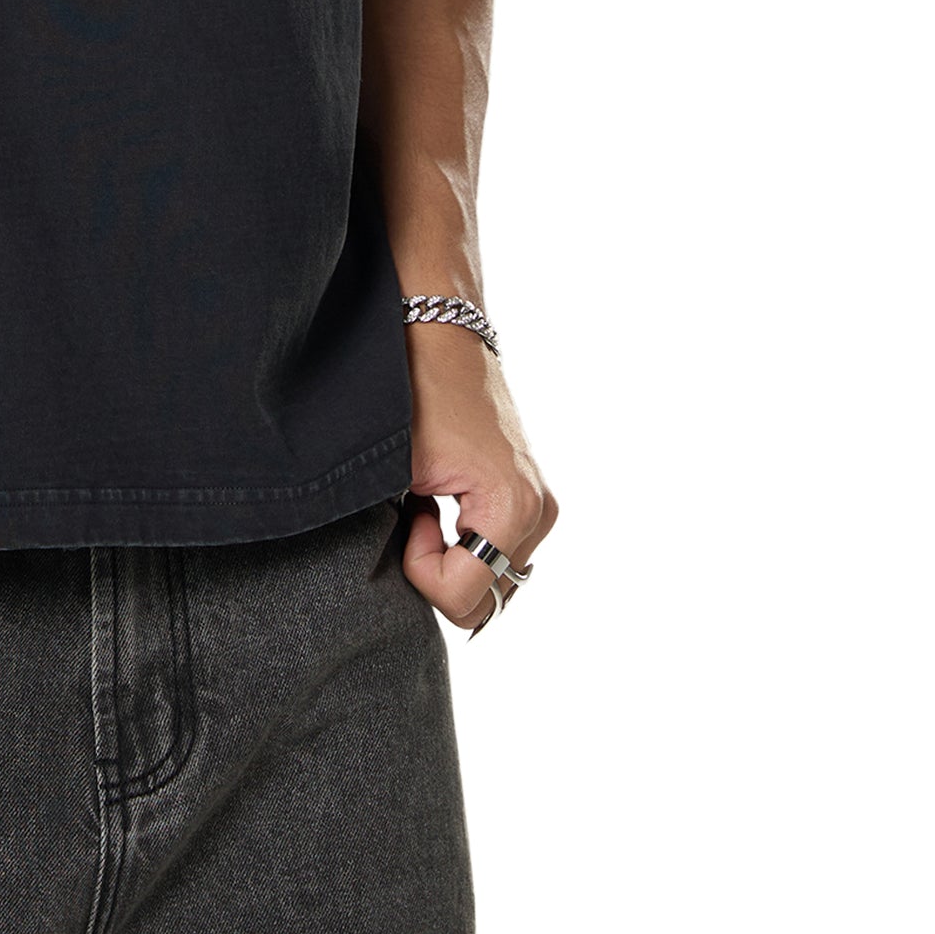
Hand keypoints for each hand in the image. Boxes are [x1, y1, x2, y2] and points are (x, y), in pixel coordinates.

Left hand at [398, 322, 557, 632]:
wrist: (440, 332)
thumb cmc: (412, 390)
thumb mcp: (397, 470)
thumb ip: (402, 538)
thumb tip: (394, 586)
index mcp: (513, 507)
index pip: (462, 597)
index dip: (418, 570)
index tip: (410, 514)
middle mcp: (538, 513)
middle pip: (483, 601)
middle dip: (437, 572)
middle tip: (415, 513)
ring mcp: (540, 507)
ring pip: (491, 582)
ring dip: (451, 559)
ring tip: (428, 504)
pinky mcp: (530, 498)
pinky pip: (496, 554)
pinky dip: (463, 545)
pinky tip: (440, 503)